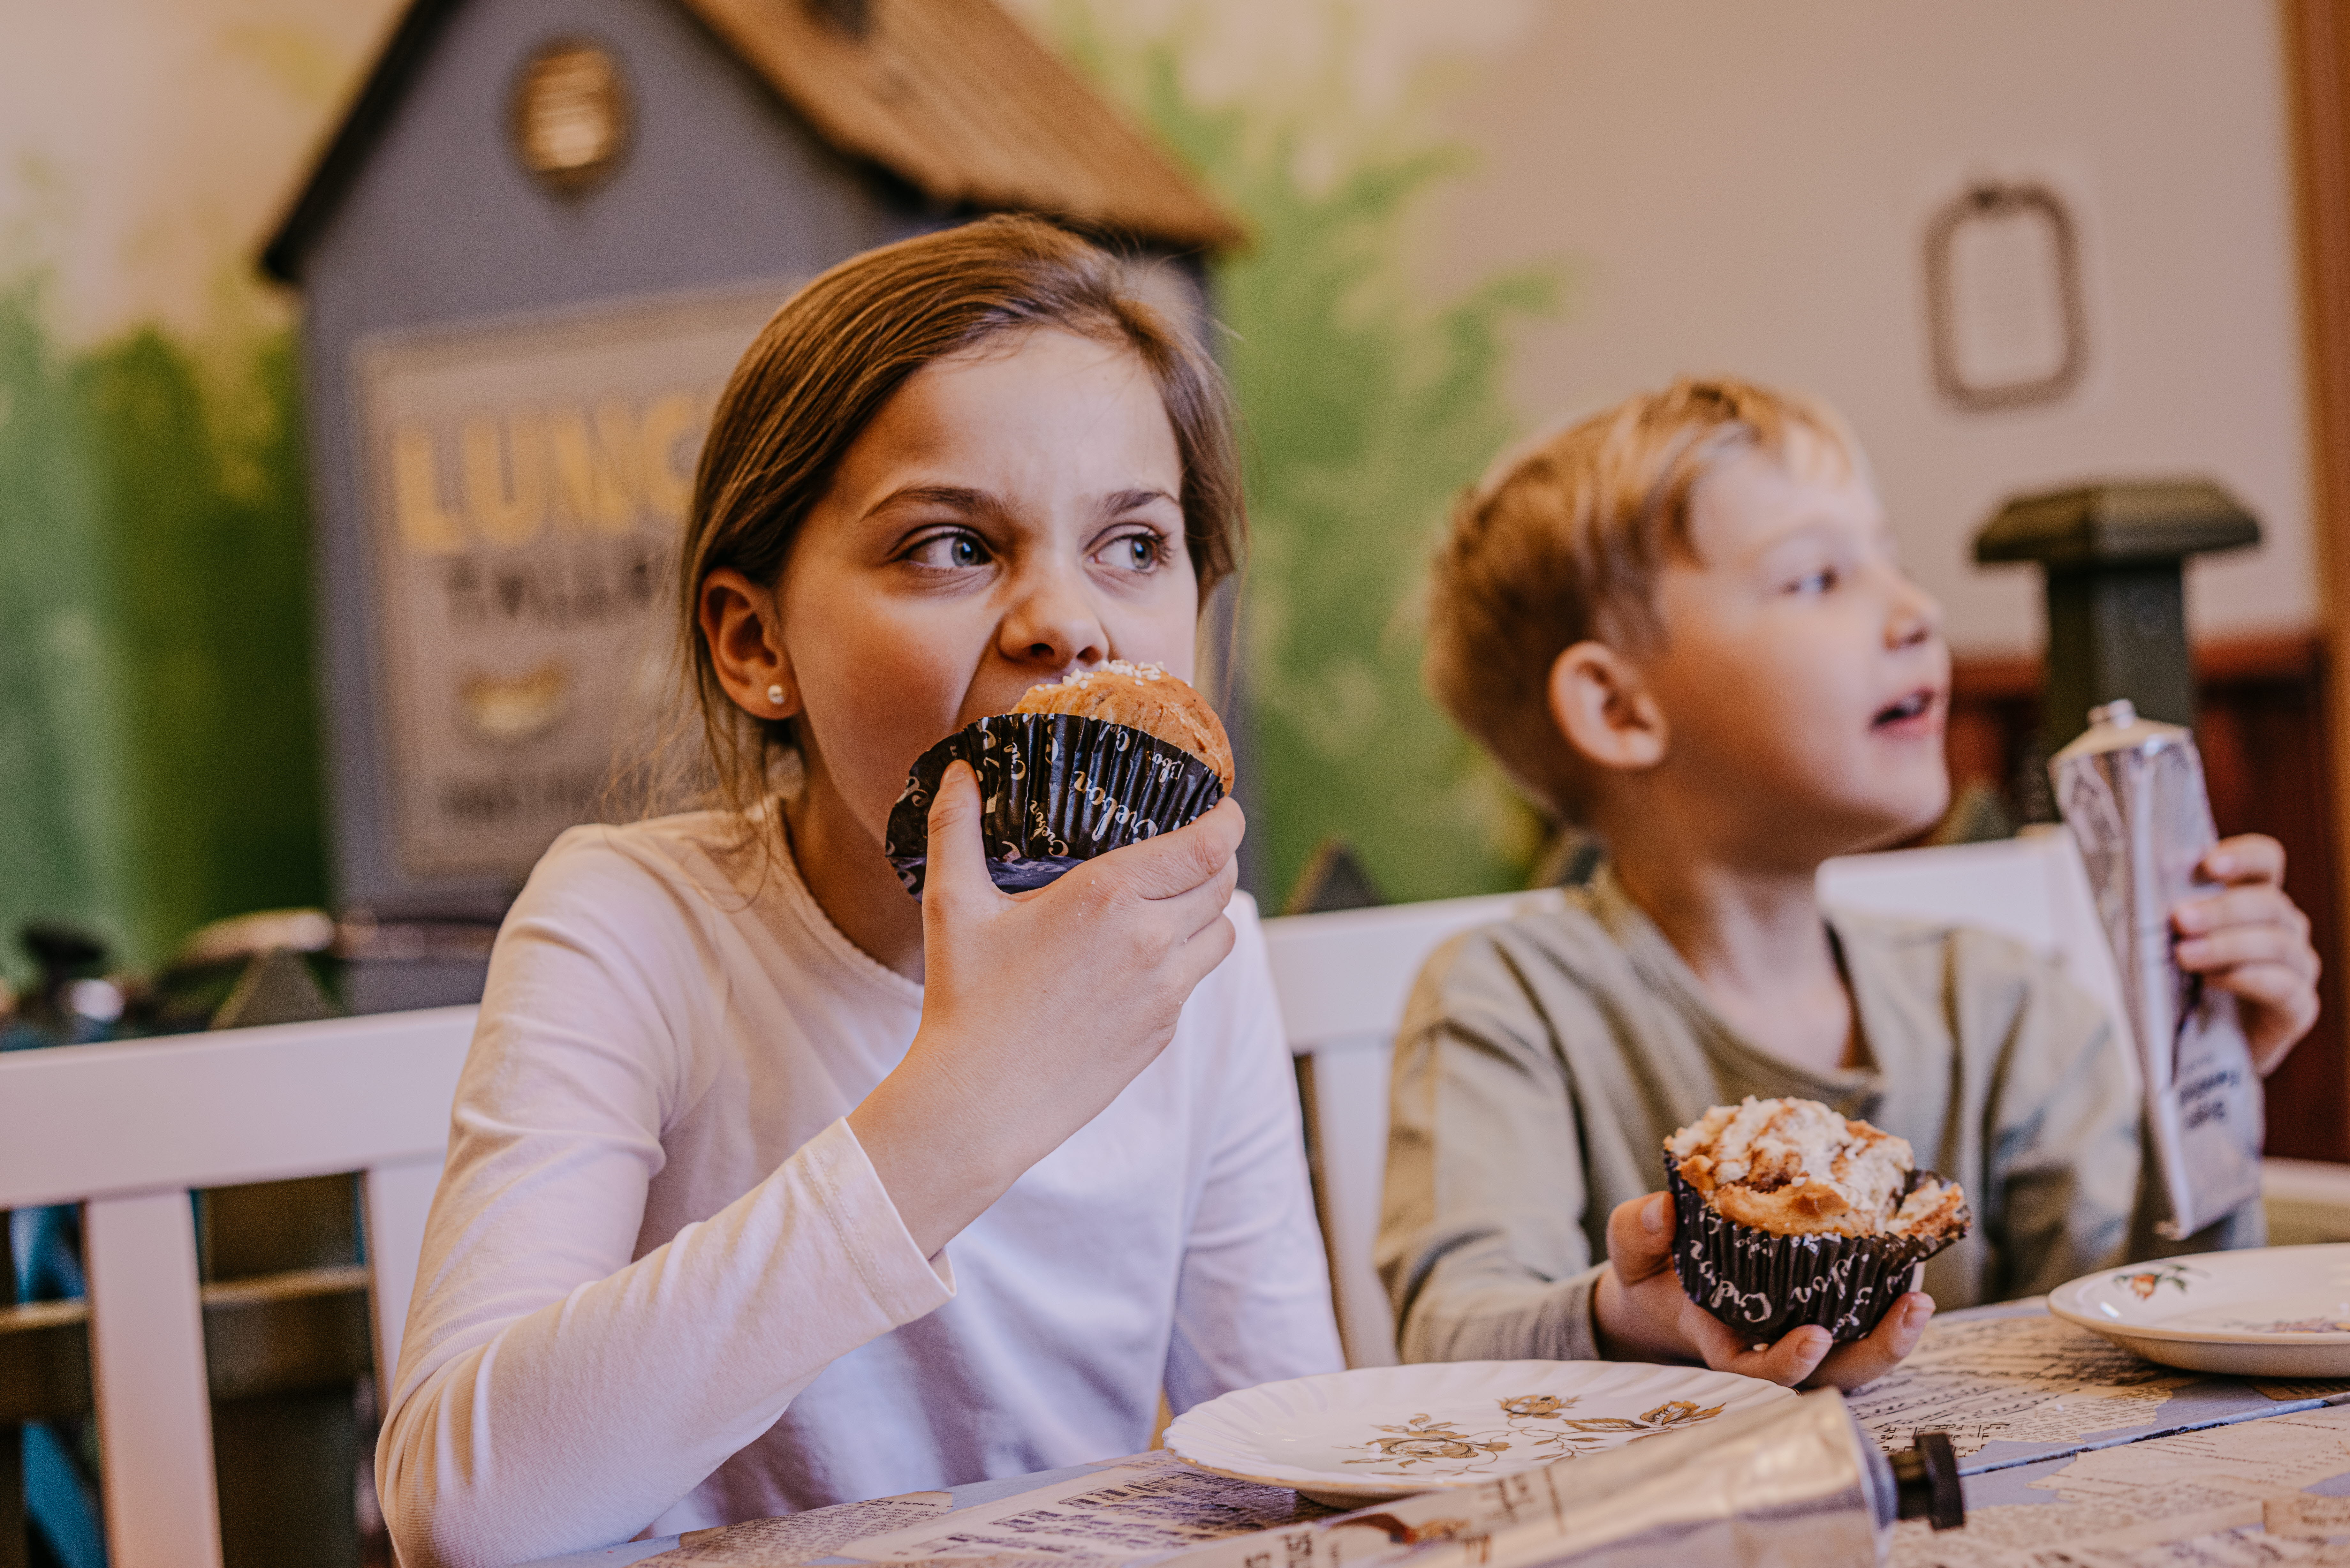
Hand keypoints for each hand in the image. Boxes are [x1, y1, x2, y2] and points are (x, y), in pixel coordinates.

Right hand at [849, 762, 1242, 1255]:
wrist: (978, 1104)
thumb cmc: (964, 1002)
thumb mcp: (952, 905)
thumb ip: (956, 828)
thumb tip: (957, 770)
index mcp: (1109, 897)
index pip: (1208, 846)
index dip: (1227, 820)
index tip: (1222, 808)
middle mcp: (1150, 941)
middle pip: (1222, 884)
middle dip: (1218, 858)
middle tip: (1196, 845)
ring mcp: (1163, 992)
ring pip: (1222, 933)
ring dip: (1210, 910)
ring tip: (1180, 898)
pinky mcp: (1161, 1032)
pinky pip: (1195, 980)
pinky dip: (1186, 958)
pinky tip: (1147, 954)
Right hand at [1591, 1192, 1932, 1390]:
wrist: (1662, 1286)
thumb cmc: (1650, 1272)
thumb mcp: (1630, 1250)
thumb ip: (1638, 1232)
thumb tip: (1661, 1210)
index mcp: (1719, 1340)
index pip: (1758, 1369)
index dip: (1789, 1363)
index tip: (1814, 1337)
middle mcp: (1766, 1347)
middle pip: (1830, 1376)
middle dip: (1874, 1353)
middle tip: (1908, 1311)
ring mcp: (1795, 1333)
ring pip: (1855, 1359)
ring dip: (1893, 1335)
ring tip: (1920, 1295)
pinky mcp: (1817, 1311)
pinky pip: (1859, 1323)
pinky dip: (1886, 1304)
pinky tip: (1908, 1268)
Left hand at [2172, 833, 2320, 1075]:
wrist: (2192, 1049)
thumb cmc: (2177, 984)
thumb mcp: (2163, 942)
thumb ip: (2161, 913)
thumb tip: (2135, 883)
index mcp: (2254, 899)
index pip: (2266, 862)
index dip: (2244, 856)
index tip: (2208, 863)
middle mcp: (2284, 928)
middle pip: (2269, 903)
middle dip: (2222, 909)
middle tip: (2180, 919)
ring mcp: (2297, 968)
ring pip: (2277, 943)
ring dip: (2227, 946)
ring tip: (2184, 955)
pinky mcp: (2298, 1008)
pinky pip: (2283, 986)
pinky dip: (2246, 979)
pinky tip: (2212, 982)